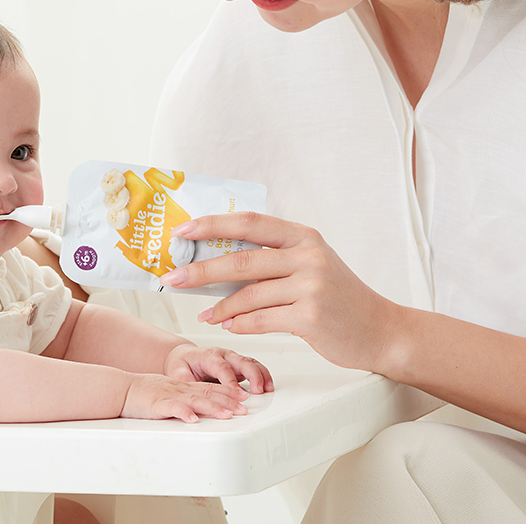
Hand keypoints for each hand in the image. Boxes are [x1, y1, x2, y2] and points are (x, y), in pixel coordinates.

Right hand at [121, 373, 248, 423]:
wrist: (121, 388)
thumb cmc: (143, 393)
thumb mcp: (168, 392)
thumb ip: (184, 399)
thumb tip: (201, 410)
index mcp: (183, 386)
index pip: (209, 388)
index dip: (228, 392)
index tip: (244, 397)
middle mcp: (179, 389)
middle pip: (207, 393)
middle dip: (228, 401)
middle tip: (244, 408)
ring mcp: (169, 395)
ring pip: (195, 400)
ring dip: (213, 407)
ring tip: (228, 414)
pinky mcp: (157, 404)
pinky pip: (172, 408)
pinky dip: (184, 413)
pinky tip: (193, 419)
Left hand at [159, 213, 402, 373]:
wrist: (380, 330)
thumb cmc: (338, 296)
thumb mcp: (309, 264)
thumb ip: (271, 258)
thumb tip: (214, 262)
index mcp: (302, 235)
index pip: (247, 223)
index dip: (211, 225)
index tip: (182, 231)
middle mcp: (307, 255)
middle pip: (240, 259)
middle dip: (200, 269)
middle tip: (172, 277)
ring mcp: (311, 286)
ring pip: (248, 294)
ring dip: (218, 305)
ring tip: (203, 313)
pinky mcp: (312, 316)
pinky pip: (261, 320)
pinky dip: (239, 323)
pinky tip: (227, 324)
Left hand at [164, 343, 272, 394]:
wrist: (185, 357)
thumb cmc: (182, 364)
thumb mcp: (177, 372)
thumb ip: (185, 380)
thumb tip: (190, 390)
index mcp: (208, 355)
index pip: (221, 367)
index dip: (230, 380)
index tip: (237, 393)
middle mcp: (223, 354)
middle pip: (241, 361)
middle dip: (252, 375)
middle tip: (258, 391)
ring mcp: (233, 358)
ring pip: (250, 362)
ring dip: (261, 375)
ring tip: (268, 389)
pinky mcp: (239, 365)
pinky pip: (254, 367)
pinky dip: (263, 375)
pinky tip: (268, 386)